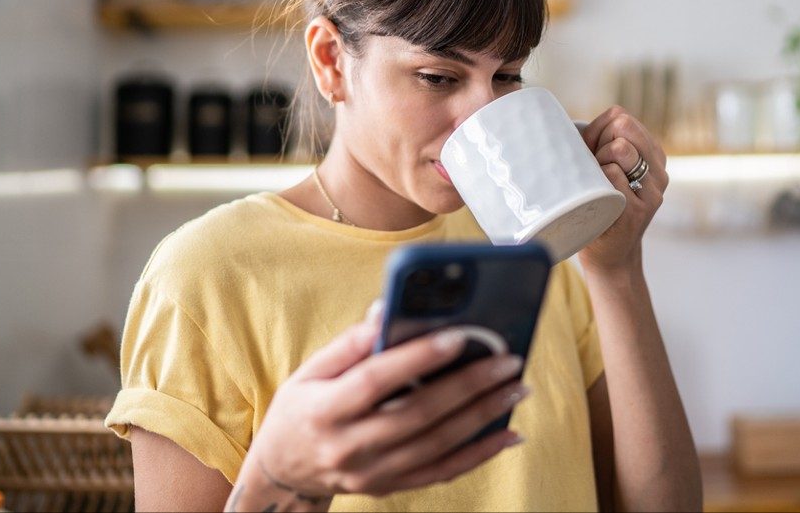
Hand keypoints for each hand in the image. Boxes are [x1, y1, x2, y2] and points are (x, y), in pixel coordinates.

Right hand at [239, 309, 527, 500]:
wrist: (283, 470)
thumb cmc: (300, 408)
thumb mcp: (309, 371)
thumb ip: (349, 344)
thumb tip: (385, 312)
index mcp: (324, 410)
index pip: (376, 381)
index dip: (416, 358)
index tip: (457, 336)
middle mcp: (349, 447)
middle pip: (417, 415)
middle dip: (468, 386)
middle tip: (507, 361)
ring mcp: (372, 474)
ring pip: (437, 446)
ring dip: (483, 417)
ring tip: (516, 388)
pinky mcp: (390, 487)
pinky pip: (442, 473)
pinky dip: (480, 454)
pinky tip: (509, 434)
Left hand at [577, 105, 668, 272]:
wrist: (610, 253)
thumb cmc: (599, 203)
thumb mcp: (608, 167)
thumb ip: (600, 143)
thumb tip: (561, 123)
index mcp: (654, 155)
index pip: (620, 117)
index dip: (597, 130)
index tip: (592, 154)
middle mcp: (659, 170)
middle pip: (622, 126)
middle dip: (599, 143)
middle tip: (595, 170)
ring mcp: (652, 191)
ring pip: (619, 149)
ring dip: (598, 162)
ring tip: (598, 184)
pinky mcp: (638, 210)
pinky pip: (611, 174)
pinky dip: (596, 181)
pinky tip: (598, 199)